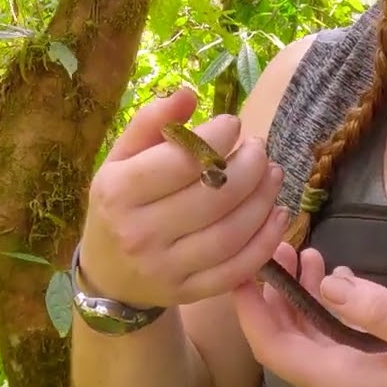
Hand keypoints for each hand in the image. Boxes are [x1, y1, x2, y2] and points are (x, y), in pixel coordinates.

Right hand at [78, 87, 288, 307]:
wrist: (109, 276)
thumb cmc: (119, 205)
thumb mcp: (120, 159)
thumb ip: (150, 123)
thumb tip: (188, 93)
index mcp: (118, 192)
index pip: (181, 162)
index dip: (217, 139)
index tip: (233, 125)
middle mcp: (140, 233)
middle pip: (213, 197)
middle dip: (249, 167)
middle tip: (260, 150)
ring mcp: (166, 268)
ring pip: (231, 233)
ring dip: (263, 199)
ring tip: (273, 174)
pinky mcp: (189, 293)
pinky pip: (238, 268)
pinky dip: (266, 241)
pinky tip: (277, 213)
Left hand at [232, 244, 386, 386]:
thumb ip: (380, 309)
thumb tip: (330, 284)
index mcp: (342, 383)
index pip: (274, 346)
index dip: (251, 306)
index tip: (243, 262)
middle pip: (284, 344)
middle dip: (274, 295)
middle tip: (279, 245)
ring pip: (307, 345)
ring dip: (300, 302)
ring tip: (304, 253)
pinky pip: (330, 350)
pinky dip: (324, 315)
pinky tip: (336, 284)